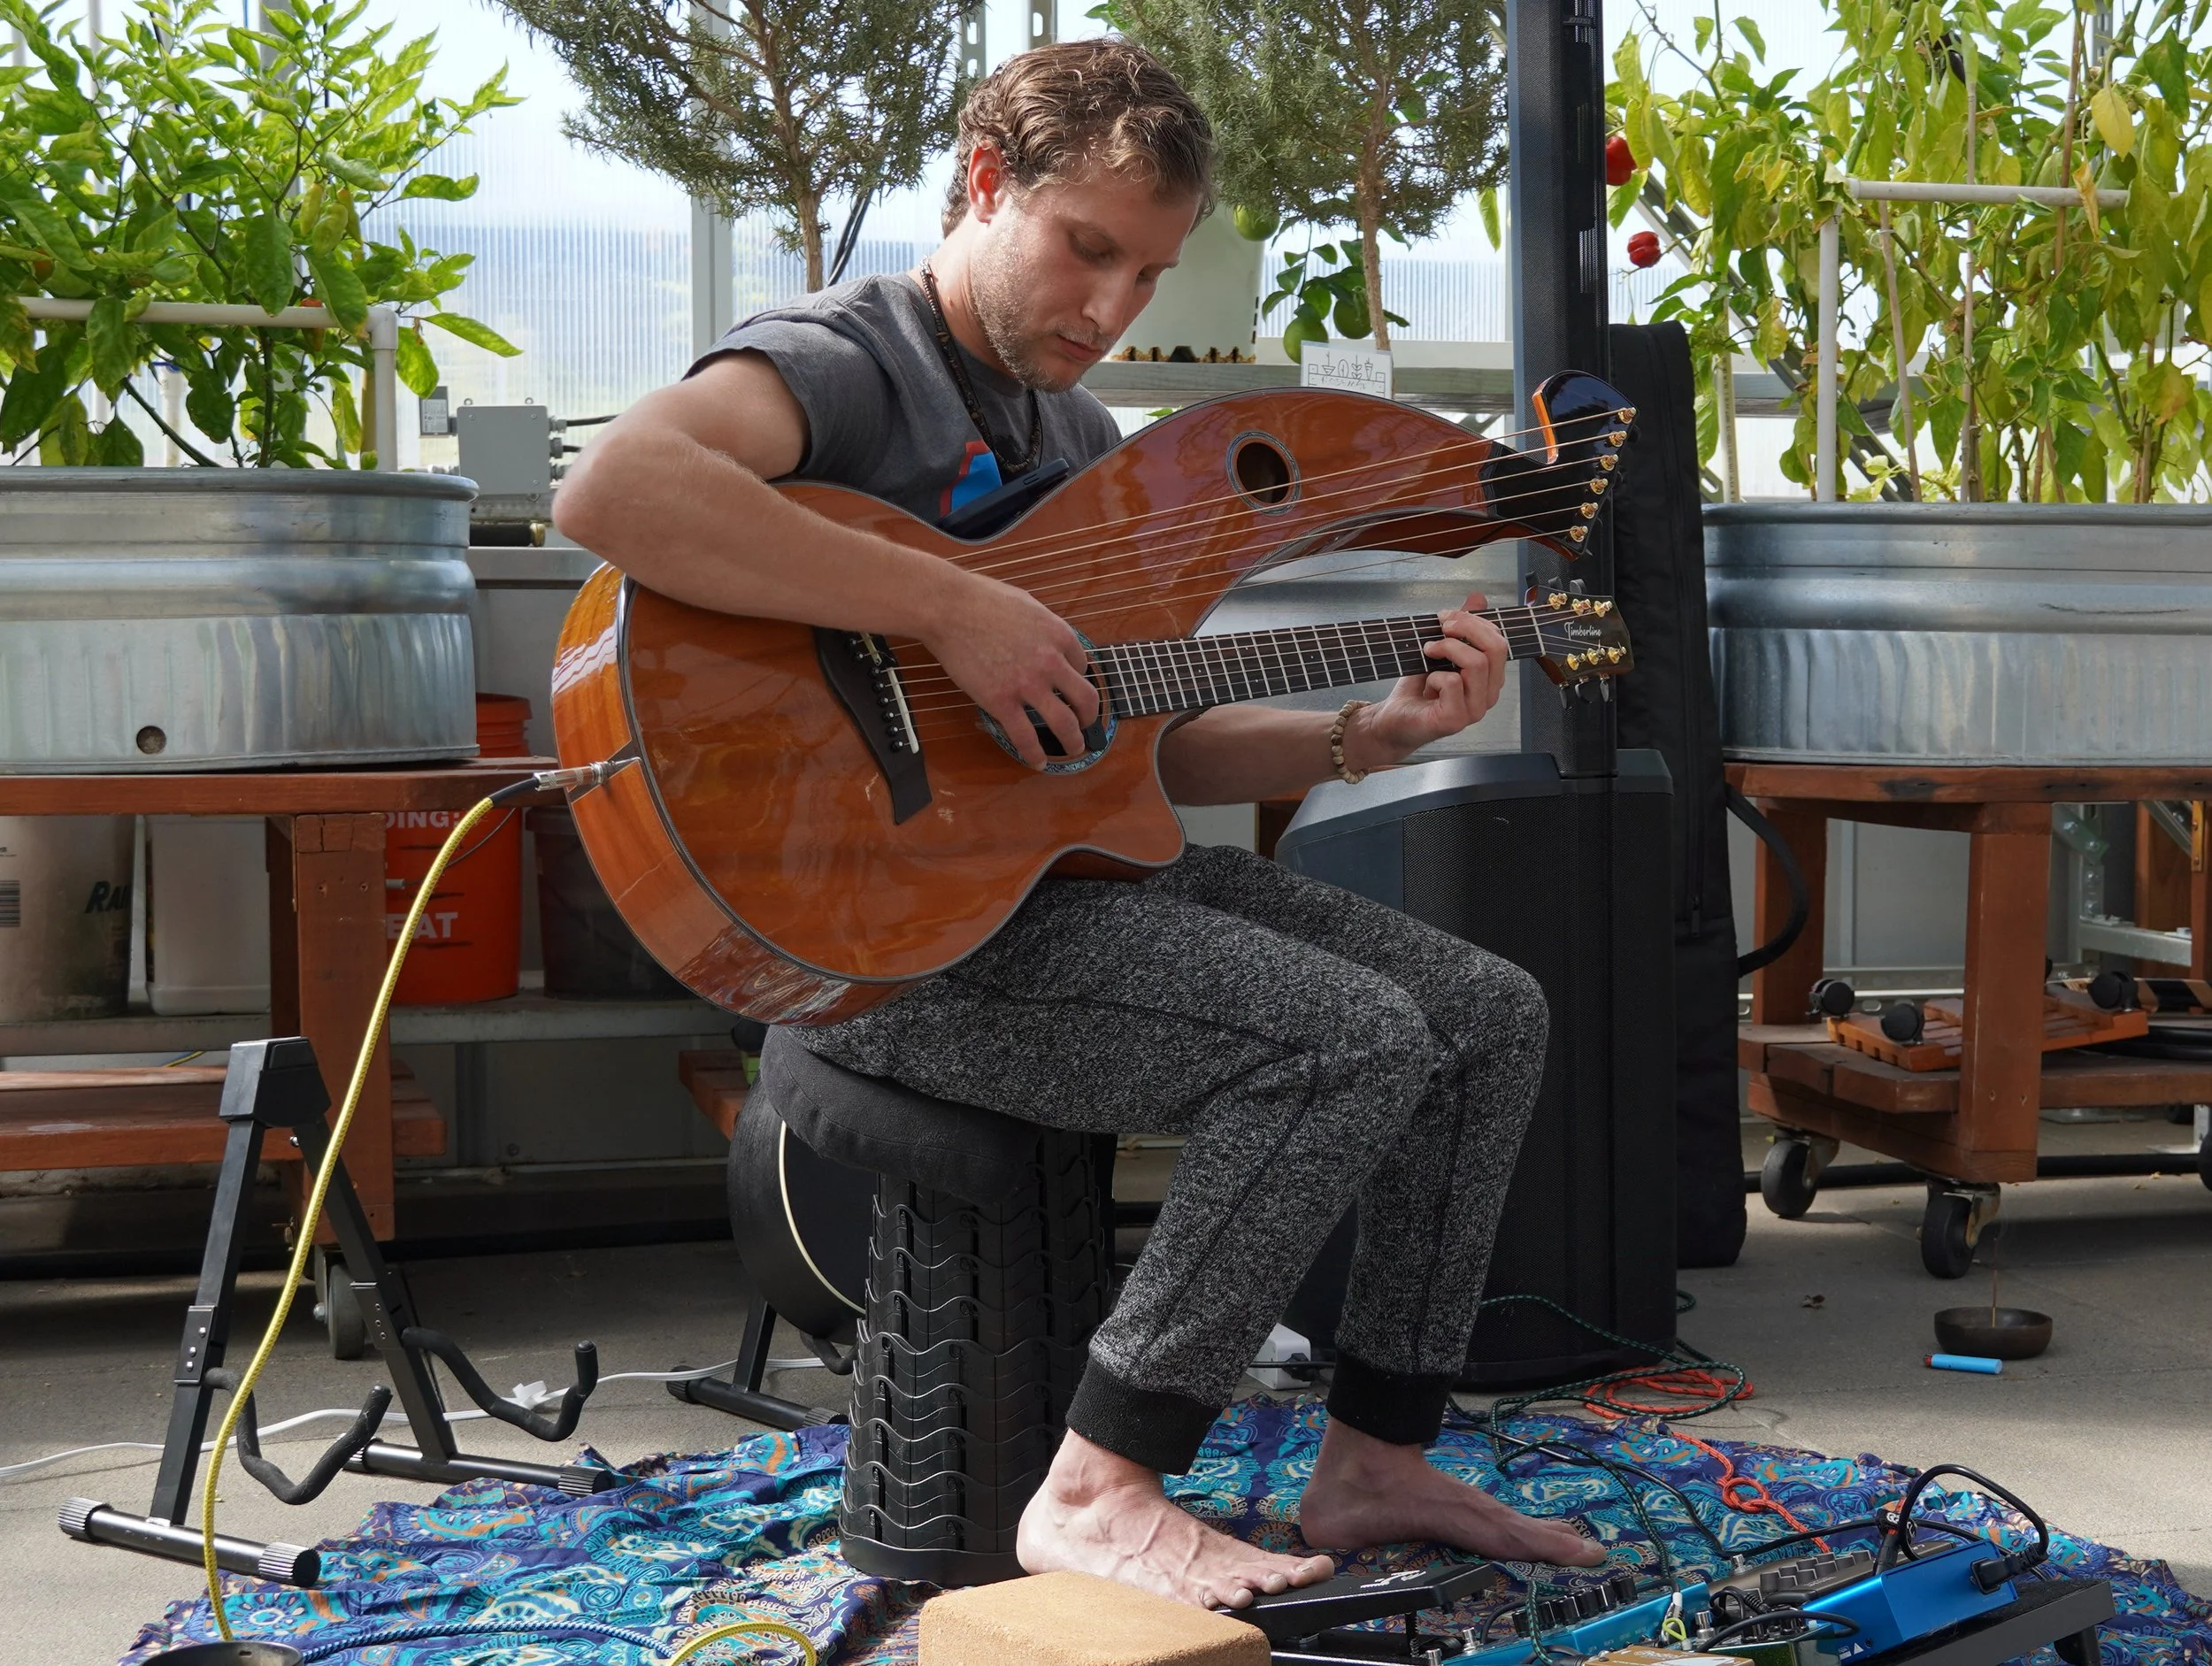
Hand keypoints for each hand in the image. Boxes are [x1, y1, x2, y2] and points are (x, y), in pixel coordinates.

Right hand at [919, 569, 1097, 767]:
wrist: (949, 608)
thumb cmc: (982, 599)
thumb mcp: (1028, 604)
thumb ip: (1045, 626)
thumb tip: (1050, 641)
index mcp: (1060, 635)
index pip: (1083, 665)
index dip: (1078, 678)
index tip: (1070, 687)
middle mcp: (1051, 662)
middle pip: (1086, 699)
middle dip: (1090, 717)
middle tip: (1087, 726)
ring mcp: (1027, 684)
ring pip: (1064, 723)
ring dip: (1073, 741)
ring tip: (1073, 749)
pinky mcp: (1001, 701)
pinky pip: (1025, 736)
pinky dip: (1035, 754)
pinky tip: (1038, 762)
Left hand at [1342, 591, 1508, 771]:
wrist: (1394, 719)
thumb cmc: (1418, 688)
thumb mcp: (1440, 650)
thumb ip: (1461, 627)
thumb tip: (1478, 598)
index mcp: (1489, 678)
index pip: (1499, 641)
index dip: (1474, 622)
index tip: (1446, 617)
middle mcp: (1488, 694)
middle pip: (1495, 649)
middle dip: (1466, 627)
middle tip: (1441, 626)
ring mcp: (1474, 709)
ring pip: (1477, 664)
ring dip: (1448, 648)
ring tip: (1428, 650)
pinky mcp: (1455, 719)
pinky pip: (1453, 683)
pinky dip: (1435, 675)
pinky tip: (1427, 682)